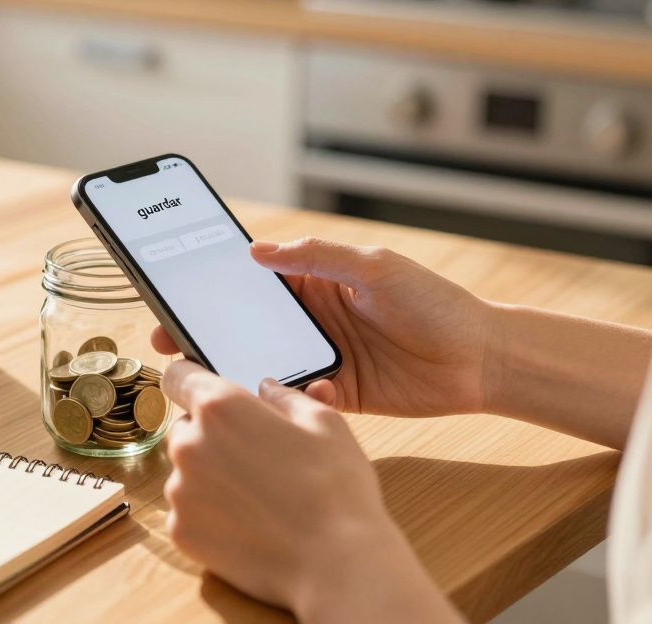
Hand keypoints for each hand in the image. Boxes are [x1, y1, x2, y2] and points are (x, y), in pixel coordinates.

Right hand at [152, 238, 496, 416]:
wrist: (481, 359)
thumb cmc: (433, 302)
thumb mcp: (374, 268)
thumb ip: (318, 257)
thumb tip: (259, 251)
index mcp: (315, 282)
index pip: (253, 280)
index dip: (213, 285)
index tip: (175, 289)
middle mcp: (311, 319)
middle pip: (246, 324)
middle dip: (207, 331)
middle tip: (170, 338)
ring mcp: (321, 358)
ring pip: (263, 363)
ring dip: (236, 368)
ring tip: (207, 373)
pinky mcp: (336, 394)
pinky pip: (296, 398)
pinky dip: (283, 400)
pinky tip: (282, 398)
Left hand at [161, 362, 460, 621]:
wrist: (336, 564)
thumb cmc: (335, 488)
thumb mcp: (324, 422)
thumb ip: (285, 397)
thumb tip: (267, 389)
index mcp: (220, 407)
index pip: (179, 376)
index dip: (193, 380)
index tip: (205, 390)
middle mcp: (189, 445)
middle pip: (186, 427)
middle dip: (212, 434)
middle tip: (255, 455)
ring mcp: (180, 492)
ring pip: (186, 470)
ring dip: (211, 475)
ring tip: (258, 495)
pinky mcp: (181, 531)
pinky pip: (188, 510)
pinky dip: (209, 513)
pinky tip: (249, 522)